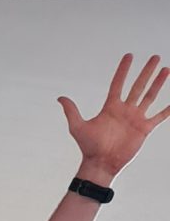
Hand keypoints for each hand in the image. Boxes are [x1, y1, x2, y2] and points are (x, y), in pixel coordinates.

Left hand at [60, 54, 168, 184]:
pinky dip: (167, 110)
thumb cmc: (88, 147)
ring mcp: (135, 118)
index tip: (129, 56)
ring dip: (158, 83)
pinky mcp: (144, 129)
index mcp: (111, 107)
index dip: (123, 70)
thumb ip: (72, 111)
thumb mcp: (78, 126)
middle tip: (155, 57)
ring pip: (150, 96)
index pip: (118, 83)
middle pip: (138, 86)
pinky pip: (159, 117)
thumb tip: (60, 98)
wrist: (101, 164)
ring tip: (166, 69)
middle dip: (146, 71)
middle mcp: (125, 110)